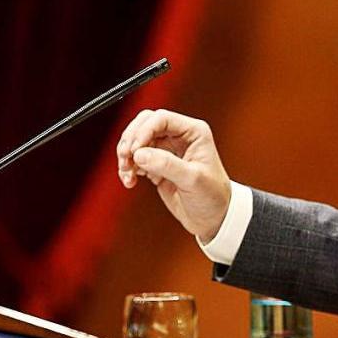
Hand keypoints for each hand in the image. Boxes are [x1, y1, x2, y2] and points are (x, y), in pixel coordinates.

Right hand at [116, 109, 230, 242]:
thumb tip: (140, 154)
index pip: (162, 119)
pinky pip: (135, 158)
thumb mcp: (192, 179)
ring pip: (137, 140)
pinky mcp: (156, 165)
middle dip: (131, 139)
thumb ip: (166, 164)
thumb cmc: (212, 196)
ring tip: (127, 172)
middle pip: (145, 124)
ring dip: (127, 155)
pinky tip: (130, 180)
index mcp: (193, 132)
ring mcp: (167, 150)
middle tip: (125, 157)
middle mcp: (179, 137)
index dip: (144, 130)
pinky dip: (128, 167)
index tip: (135, 149)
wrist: (212, 218)